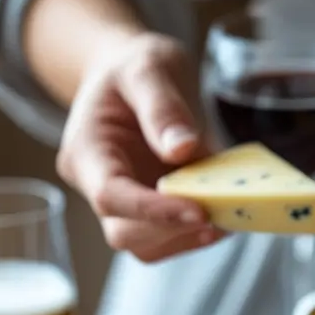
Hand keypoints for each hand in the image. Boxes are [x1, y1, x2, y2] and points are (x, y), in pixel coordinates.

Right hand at [56, 33, 222, 261]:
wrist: (134, 76)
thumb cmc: (135, 67)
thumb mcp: (149, 67)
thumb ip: (163, 106)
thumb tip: (182, 148)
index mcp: (86, 151)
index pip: (110, 195)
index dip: (153, 210)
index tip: (198, 209)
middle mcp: (97, 184)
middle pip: (124, 231)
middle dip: (173, 230)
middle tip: (223, 215)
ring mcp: (123, 203)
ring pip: (146, 246)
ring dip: (187, 240)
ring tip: (228, 219)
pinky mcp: (149, 212)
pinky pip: (167, 240)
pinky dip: (196, 236)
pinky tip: (224, 217)